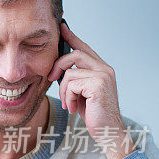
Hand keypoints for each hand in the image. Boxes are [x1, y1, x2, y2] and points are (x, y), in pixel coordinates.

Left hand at [47, 22, 133, 158]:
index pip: (84, 48)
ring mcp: (103, 76)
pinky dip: (67, 97)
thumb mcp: (81, 93)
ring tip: (68, 104)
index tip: (61, 27)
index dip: (72, 37)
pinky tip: (73, 108)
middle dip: (58, 65)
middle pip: (75, 54)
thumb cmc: (94, 114)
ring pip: (70, 72)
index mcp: (101, 69)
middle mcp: (105, 69)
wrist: (108, 132)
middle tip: (50, 78)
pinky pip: (71, 84)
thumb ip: (75, 79)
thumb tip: (58, 70)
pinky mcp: (98, 85)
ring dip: (63, 91)